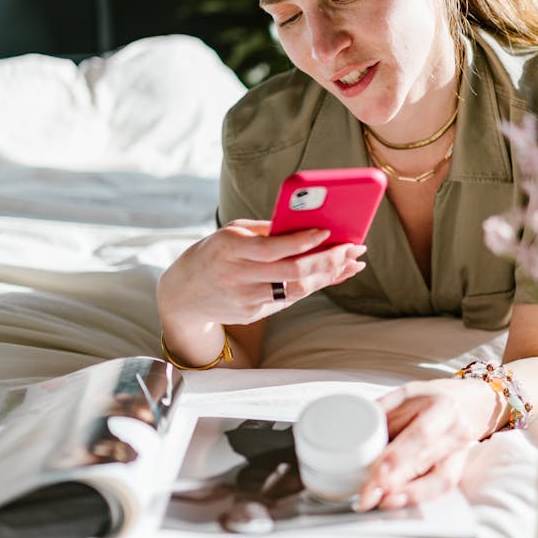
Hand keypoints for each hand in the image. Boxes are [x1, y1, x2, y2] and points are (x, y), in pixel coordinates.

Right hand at [157, 219, 366, 330]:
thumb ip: (266, 230)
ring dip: (329, 276)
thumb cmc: (214, 253)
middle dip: (328, 260)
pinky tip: (333, 274)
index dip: (303, 241)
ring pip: (297, 290)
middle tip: (353, 249)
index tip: (328, 231)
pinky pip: (290, 298)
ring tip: (352, 263)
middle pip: (293, 272)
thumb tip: (306, 224)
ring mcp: (246, 298)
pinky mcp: (253, 313)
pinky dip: (314, 286)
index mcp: (231, 249)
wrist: (183, 295)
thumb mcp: (232, 233)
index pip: (274, 248)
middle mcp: (238, 276)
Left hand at [357, 377, 507, 510]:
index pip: (420, 436)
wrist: (467, 403)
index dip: (397, 457)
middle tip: (367, 496)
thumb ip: (382, 412)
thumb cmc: (430, 399)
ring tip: (381, 503)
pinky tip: (398, 502)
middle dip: (394, 482)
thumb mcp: (406, 394)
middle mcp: (457, 431)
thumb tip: (352, 434)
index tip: (375, 473)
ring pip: (438, 480)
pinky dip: (419, 497)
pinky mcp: (459, 469)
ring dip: (408, 495)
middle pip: (425, 461)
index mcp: (442, 407)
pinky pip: (441, 488)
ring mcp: (461, 453)